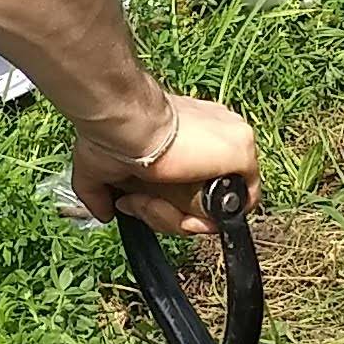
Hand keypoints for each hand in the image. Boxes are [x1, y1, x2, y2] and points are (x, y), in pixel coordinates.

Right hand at [69, 90, 260, 234]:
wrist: (125, 123)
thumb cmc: (110, 135)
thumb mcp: (100, 167)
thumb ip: (101, 193)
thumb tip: (104, 213)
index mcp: (191, 134)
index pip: (193, 182)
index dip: (165, 203)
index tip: (138, 200)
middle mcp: (215, 137)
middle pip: (202, 199)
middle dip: (165, 213)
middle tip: (138, 202)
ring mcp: (231, 144)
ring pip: (213, 207)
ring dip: (173, 217)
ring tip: (146, 200)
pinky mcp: (242, 154)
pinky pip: (232, 209)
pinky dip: (200, 219)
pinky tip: (172, 208)